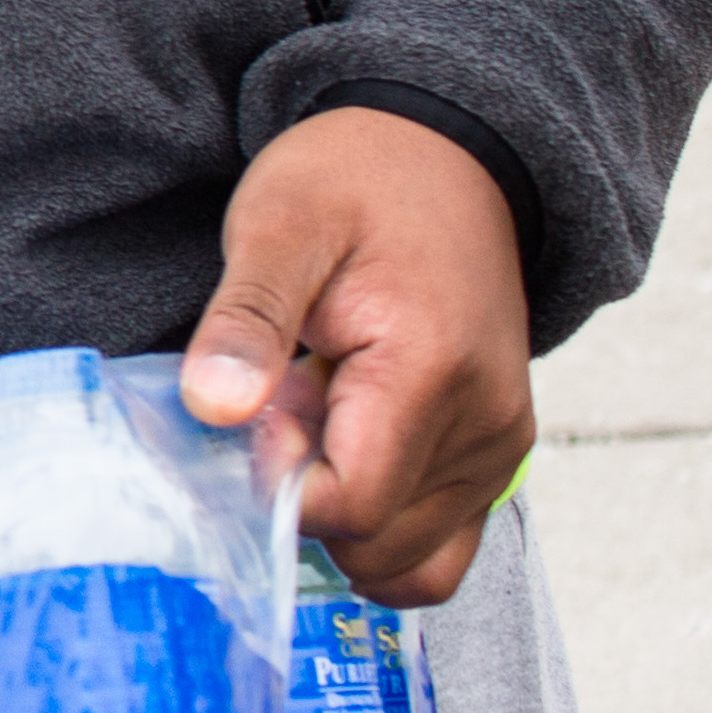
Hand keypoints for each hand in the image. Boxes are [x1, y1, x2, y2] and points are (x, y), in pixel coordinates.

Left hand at [181, 105, 535, 605]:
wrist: (444, 152)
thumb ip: (247, 320)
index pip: (351, 506)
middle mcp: (487, 427)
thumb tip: (212, 407)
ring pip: (408, 560)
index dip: (281, 482)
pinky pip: (437, 543)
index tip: (259, 410)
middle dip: (310, 499)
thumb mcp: (278, 225)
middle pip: (378, 546)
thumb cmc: (357, 178)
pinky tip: (346, 443)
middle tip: (285, 403)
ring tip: (319, 413)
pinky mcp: (496, 454)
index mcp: (433, 372)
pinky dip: (381, 522)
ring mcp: (499, 448)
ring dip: (344, 511)